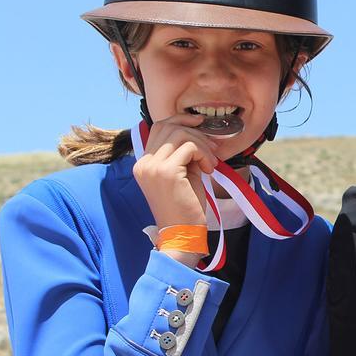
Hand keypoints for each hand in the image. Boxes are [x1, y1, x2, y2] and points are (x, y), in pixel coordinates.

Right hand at [132, 114, 219, 263]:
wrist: (182, 234)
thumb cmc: (185, 207)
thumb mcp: (183, 174)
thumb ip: (184, 154)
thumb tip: (198, 132)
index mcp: (144, 164)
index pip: (159, 128)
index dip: (181, 120)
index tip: (201, 124)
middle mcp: (144, 163)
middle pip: (169, 126)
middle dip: (196, 131)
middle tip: (212, 148)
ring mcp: (153, 167)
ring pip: (180, 134)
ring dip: (202, 144)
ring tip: (210, 162)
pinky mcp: (167, 172)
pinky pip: (190, 147)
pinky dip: (204, 154)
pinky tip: (209, 170)